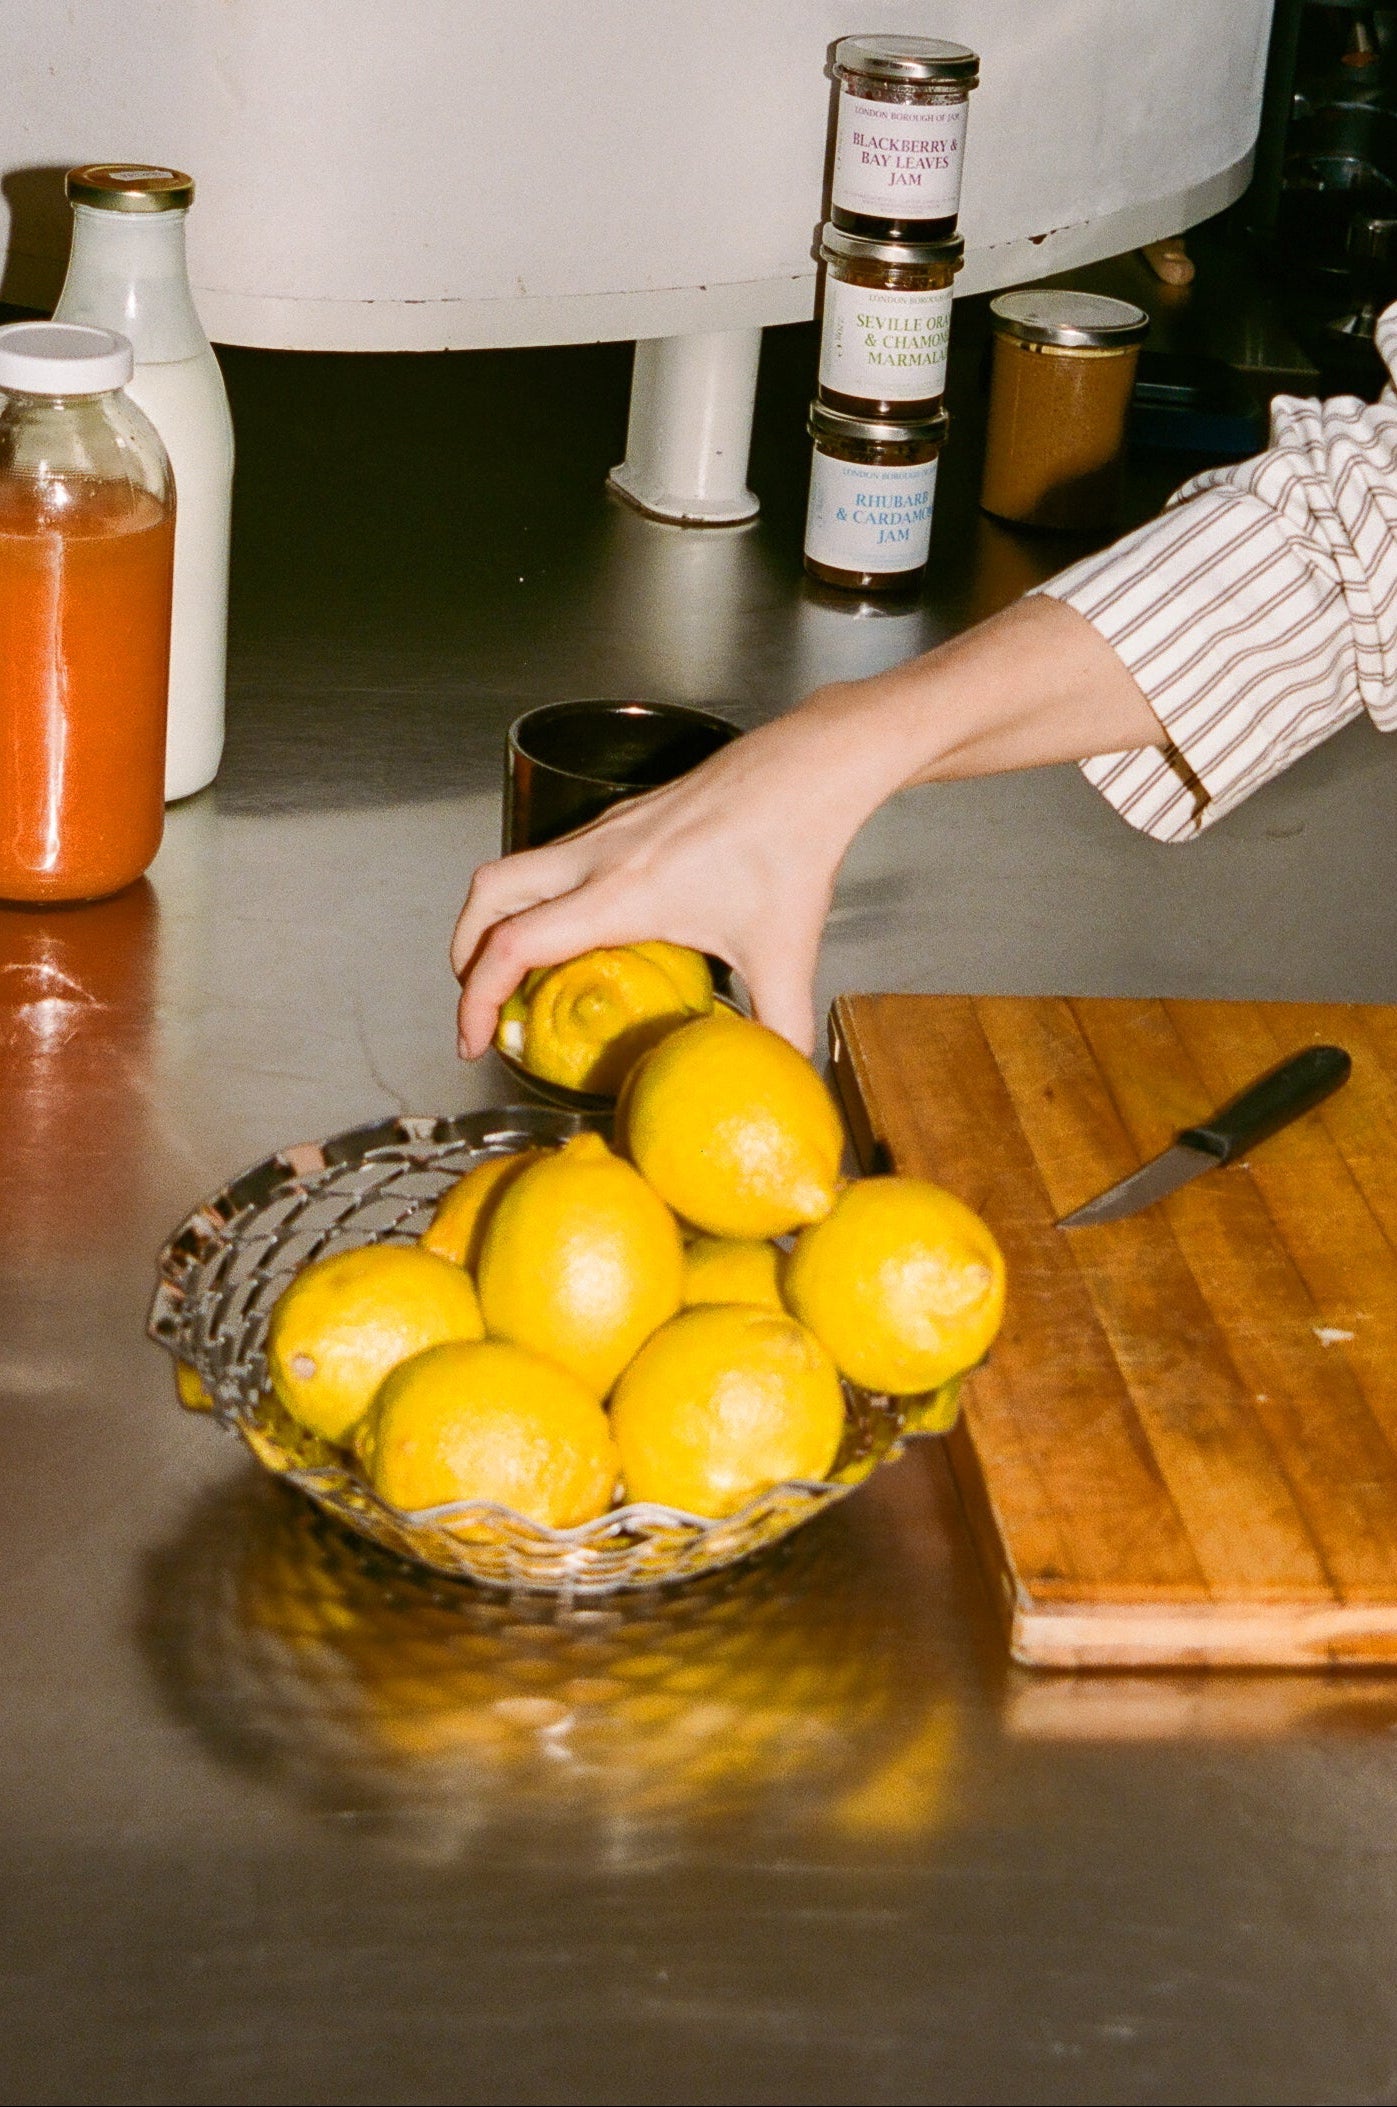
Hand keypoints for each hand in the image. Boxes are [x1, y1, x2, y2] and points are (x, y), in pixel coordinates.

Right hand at [451, 703, 867, 1059]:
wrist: (807, 769)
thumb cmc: (792, 847)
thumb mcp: (787, 955)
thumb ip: (782, 1029)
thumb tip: (781, 1076)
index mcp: (624, 893)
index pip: (516, 944)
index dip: (478, 998)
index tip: (477, 1040)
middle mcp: (599, 856)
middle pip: (487, 896)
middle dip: (464, 954)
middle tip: (481, 1004)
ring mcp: (606, 830)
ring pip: (513, 870)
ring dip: (494, 921)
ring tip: (513, 974)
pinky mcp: (622, 817)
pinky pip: (552, 859)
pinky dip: (535, 898)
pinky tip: (571, 932)